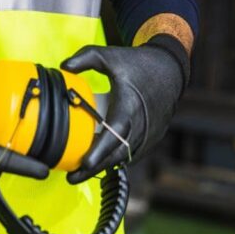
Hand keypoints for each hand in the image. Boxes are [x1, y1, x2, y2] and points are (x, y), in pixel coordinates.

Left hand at [61, 34, 188, 183]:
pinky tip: (98, 163)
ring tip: (79, 173)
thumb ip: (85, 58)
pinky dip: (115, 159)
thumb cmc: (137, 63)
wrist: (171, 70)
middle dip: (95, 168)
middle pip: (117, 154)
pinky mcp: (151, 138)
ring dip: (103, 165)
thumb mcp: (109, 55)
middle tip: (71, 177)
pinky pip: (131, 153)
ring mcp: (149, 133)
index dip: (101, 149)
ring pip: (124, 157)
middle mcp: (142, 123)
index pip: (116, 132)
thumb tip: (63, 67)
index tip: (86, 163)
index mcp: (130, 104)